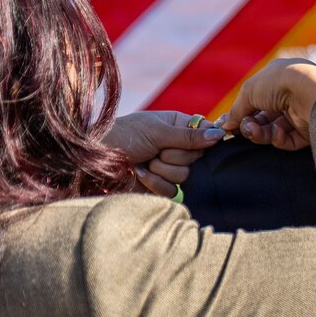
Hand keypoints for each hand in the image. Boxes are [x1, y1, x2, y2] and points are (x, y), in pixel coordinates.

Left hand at [105, 111, 224, 196]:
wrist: (96, 160)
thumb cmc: (124, 136)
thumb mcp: (157, 131)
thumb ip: (189, 136)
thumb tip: (220, 134)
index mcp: (176, 126)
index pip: (204, 133)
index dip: (202, 140)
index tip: (192, 141)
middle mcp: (175, 146)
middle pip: (197, 157)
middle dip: (175, 155)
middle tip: (156, 150)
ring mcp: (168, 167)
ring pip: (186, 175)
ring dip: (162, 169)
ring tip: (145, 161)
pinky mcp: (160, 186)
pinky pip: (172, 190)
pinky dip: (154, 182)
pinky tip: (139, 173)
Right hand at [223, 59, 315, 150]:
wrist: (310, 91)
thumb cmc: (278, 83)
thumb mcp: (249, 91)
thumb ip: (236, 110)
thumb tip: (225, 125)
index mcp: (277, 78)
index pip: (256, 100)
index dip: (242, 113)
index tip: (229, 126)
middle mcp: (290, 95)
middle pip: (263, 118)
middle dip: (250, 126)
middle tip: (244, 130)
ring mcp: (300, 113)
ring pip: (273, 131)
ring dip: (260, 133)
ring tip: (254, 132)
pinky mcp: (308, 130)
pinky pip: (287, 140)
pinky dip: (278, 138)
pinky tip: (277, 132)